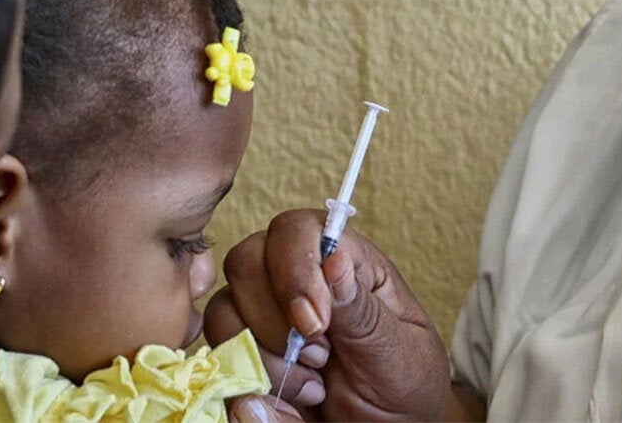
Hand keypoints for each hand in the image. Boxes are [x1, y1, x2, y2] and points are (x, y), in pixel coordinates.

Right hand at [205, 209, 450, 419]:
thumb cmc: (402, 383)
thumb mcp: (397, 351)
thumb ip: (364, 311)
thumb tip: (335, 261)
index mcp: (343, 260)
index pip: (298, 229)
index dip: (296, 270)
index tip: (315, 325)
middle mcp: (295, 275)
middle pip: (248, 259)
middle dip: (274, 318)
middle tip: (319, 359)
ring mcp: (264, 308)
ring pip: (225, 306)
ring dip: (263, 354)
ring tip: (313, 382)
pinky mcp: (245, 345)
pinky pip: (219, 348)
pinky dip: (248, 376)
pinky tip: (292, 392)